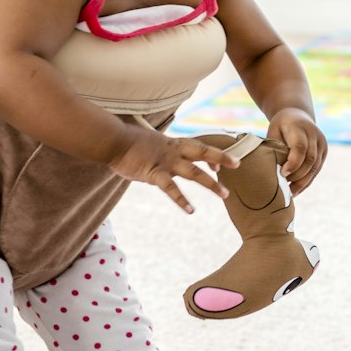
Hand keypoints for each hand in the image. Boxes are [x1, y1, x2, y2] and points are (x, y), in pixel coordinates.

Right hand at [108, 129, 239, 213]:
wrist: (113, 140)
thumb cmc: (126, 141)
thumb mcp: (147, 142)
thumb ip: (157, 150)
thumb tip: (157, 155)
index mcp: (172, 143)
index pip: (198, 146)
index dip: (212, 156)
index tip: (221, 166)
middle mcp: (173, 151)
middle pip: (203, 153)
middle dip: (221, 158)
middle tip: (238, 164)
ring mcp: (165, 162)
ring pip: (194, 173)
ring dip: (211, 184)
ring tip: (224, 195)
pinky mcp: (154, 173)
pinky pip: (171, 188)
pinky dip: (181, 200)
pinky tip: (191, 210)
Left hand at [266, 108, 326, 194]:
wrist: (297, 114)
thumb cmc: (280, 126)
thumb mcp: (273, 131)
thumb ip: (275, 147)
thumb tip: (271, 171)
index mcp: (299, 127)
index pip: (300, 147)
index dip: (293, 163)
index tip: (282, 173)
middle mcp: (314, 135)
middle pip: (310, 160)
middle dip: (297, 176)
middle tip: (283, 187)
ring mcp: (322, 143)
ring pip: (315, 167)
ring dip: (302, 182)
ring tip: (290, 193)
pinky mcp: (324, 151)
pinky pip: (317, 169)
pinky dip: (307, 181)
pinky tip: (297, 190)